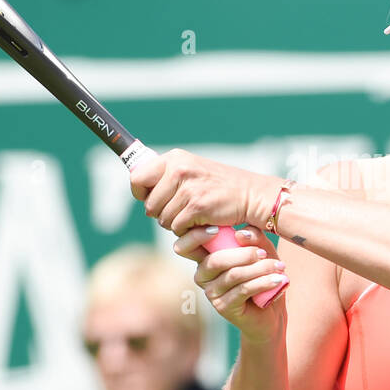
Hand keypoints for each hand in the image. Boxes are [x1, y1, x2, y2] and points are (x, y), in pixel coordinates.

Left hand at [129, 148, 277, 235]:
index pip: (137, 177)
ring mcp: (188, 189)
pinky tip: (200, 221)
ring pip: (162, 219)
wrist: (251, 194)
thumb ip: (167, 175)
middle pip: (149, 204)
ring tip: (192, 215)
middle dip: (161, 213)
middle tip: (179, 210)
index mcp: (175, 158)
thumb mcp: (192, 169)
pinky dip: (186, 230)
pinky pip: (177, 227)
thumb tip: (138, 187)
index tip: (151, 198)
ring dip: (175, 223)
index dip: (141, 193)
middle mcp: (179, 170)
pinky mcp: (197, 207)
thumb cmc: (220, 186)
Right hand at [173, 225, 286, 340]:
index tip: (217, 229)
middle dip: (244, 254)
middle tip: (264, 253)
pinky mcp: (223, 307)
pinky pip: (243, 290)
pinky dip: (262, 282)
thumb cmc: (263, 275)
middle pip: (215, 261)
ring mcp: (211, 293)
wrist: (271, 312)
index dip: (195, 236)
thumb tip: (240, 234)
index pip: (185, 246)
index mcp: (206, 257)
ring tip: (279, 266)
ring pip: (233, 275)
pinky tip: (277, 280)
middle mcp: (203, 275)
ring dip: (259, 269)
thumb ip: (253, 237)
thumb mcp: (262, 250)